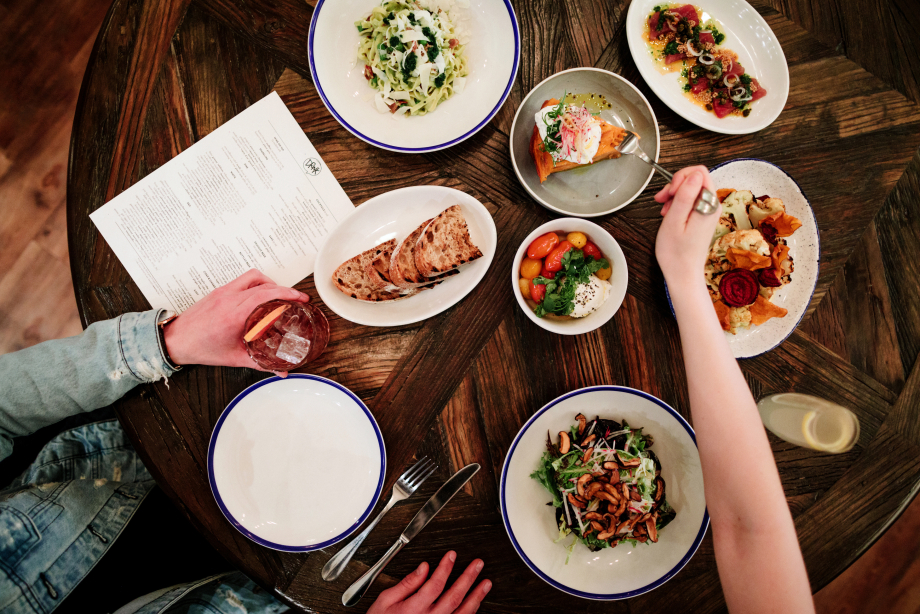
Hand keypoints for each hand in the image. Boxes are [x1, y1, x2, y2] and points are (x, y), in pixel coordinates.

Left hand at [163, 269, 309, 373]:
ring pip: (253, 277)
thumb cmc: (200, 348)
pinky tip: (260, 297)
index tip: (300, 298)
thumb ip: (261, 364)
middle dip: (284, 289)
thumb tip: (279, 369)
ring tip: (279, 295)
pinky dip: (256, 285)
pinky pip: (242, 281)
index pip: (265, 295)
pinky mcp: (219, 291)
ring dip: (270, 283)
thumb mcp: (234, 358)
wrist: (176, 340)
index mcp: (233, 314)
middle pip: (263, 284)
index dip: (287, 294)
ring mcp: (222, 292)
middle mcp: (228, 298)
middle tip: (296, 298)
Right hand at [368, 551, 490, 613]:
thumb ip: (406, 584)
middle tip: (478, 564)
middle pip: (454, 597)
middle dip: (468, 578)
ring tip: (486, 584)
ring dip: (476, 597)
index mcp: (414, 609)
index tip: (452, 555)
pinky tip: (476, 604)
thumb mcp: (385, 601)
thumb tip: (423, 568)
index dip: (446, 568)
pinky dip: (470, 613)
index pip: (435, 585)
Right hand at [654, 165, 720, 292]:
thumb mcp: (674, 221)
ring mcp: (709, 211)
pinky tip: (669, 214)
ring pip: (692, 188)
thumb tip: (693, 174)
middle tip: (662, 200)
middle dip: (676, 185)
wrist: (683, 274)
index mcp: (708, 205)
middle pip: (696, 178)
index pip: (699, 172)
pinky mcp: (704, 216)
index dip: (680, 178)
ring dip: (675, 194)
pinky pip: (692, 200)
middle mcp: (713, 205)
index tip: (669, 194)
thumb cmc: (675, 253)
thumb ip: (685, 195)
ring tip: (664, 210)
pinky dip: (678, 203)